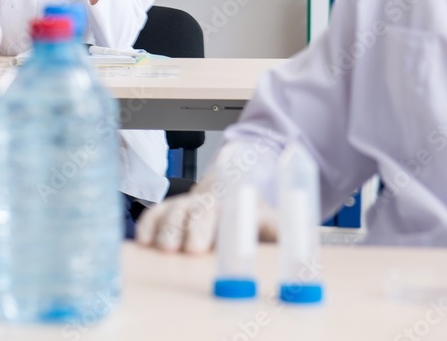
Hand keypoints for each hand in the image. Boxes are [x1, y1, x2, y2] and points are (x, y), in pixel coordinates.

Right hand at [136, 187, 277, 253]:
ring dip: (166, 229)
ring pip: (172, 211)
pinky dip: (148, 225)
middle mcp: (207, 202)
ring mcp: (186, 205)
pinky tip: (143, 241)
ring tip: (162, 248)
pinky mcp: (168, 212)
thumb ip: (281, 233)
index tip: (202, 246)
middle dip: (190, 229)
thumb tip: (303, 256)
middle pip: (196, 210)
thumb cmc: (249, 214)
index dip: (211, 225)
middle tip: (189, 250)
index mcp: (233, 202)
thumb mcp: (269, 221)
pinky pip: (155, 214)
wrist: (231, 191)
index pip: (224, 209)